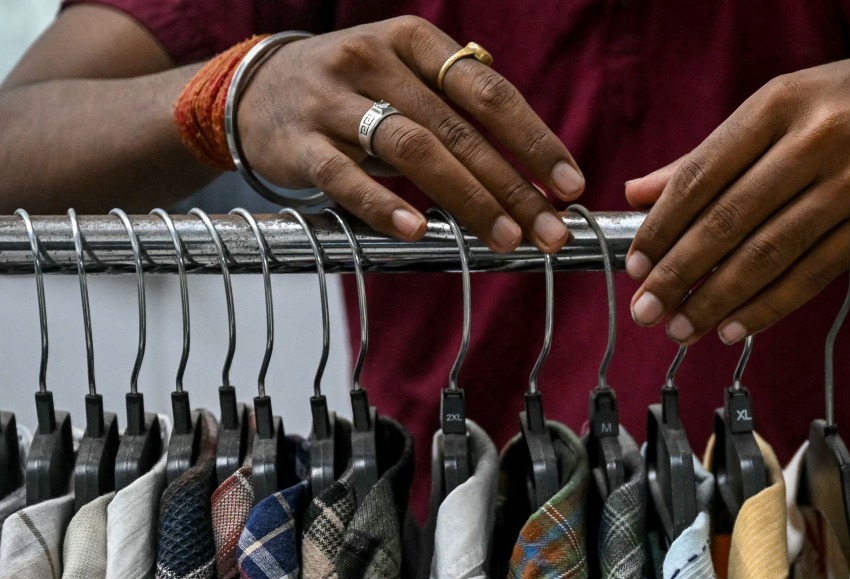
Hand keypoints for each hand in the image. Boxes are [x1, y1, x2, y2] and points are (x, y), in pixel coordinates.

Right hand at [236, 17, 584, 250]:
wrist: (252, 91)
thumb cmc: (353, 93)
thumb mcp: (407, 80)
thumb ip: (462, 111)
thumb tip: (537, 170)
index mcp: (414, 41)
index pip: (489, 93)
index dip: (535, 141)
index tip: (570, 186)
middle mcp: (375, 60)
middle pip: (459, 129)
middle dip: (513, 186)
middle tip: (549, 232)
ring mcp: (333, 99)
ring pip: (413, 148)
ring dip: (466, 198)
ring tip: (504, 239)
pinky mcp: (299, 142)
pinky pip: (345, 176)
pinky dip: (385, 204)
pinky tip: (419, 231)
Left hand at [623, 36, 849, 343]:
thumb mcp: (783, 106)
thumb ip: (711, 153)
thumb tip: (638, 193)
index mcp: (777, 103)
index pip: (702, 173)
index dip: (663, 225)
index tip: (634, 263)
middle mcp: (813, 138)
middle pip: (729, 219)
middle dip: (678, 272)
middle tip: (645, 309)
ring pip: (769, 252)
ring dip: (718, 299)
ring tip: (682, 328)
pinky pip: (816, 272)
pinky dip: (771, 306)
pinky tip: (737, 328)